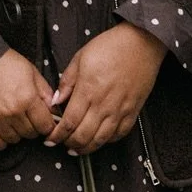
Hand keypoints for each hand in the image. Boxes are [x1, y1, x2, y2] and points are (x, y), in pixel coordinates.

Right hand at [0, 49, 55, 149]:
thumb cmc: (3, 62)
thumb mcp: (31, 71)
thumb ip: (45, 92)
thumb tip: (54, 109)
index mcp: (27, 98)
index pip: (45, 126)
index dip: (47, 124)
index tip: (44, 121)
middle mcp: (12, 112)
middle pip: (30, 134)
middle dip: (33, 127)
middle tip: (28, 117)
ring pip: (14, 139)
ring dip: (17, 133)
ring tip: (14, 121)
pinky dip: (0, 141)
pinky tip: (2, 132)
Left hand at [47, 22, 166, 154]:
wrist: (141, 43)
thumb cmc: (110, 47)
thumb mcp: (80, 58)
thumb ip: (67, 82)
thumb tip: (55, 102)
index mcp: (87, 91)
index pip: (68, 123)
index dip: (57, 136)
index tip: (50, 139)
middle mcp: (103, 104)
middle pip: (83, 136)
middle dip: (69, 144)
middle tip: (62, 144)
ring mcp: (120, 110)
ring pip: (101, 140)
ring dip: (87, 148)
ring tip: (77, 148)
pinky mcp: (133, 111)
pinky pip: (120, 134)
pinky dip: (107, 141)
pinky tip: (99, 139)